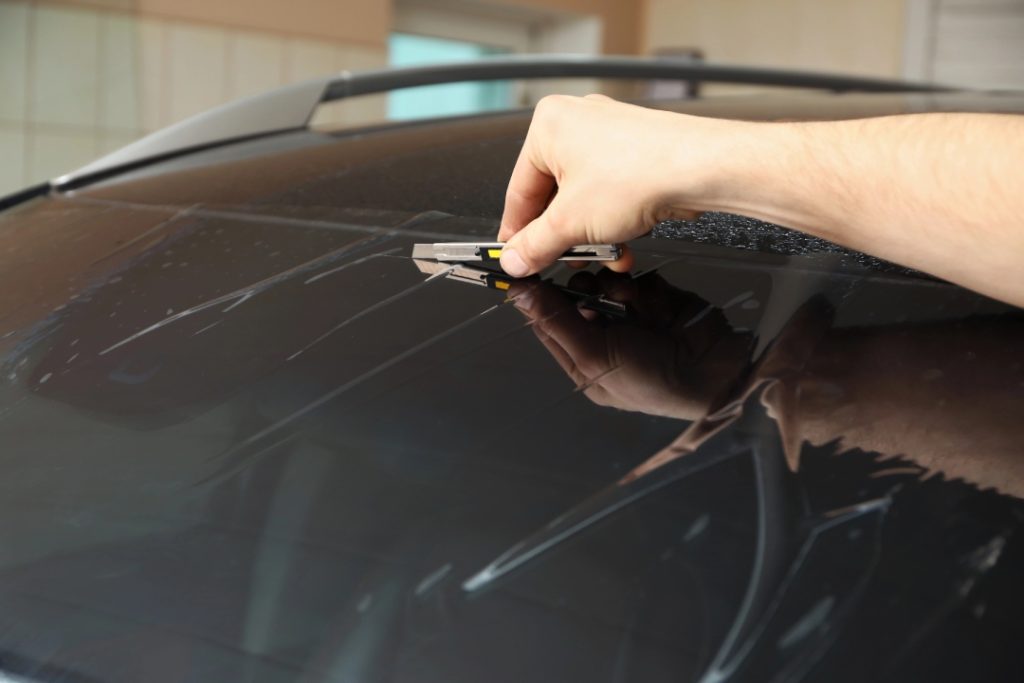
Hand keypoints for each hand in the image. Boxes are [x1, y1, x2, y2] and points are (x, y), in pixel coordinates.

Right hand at [497, 94, 728, 277]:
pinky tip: (625, 242)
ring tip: (604, 253)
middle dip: (564, 237)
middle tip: (565, 260)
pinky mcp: (636, 152)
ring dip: (592, 235)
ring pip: (585, 200)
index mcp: (548, 127)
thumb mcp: (570, 224)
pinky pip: (610, 194)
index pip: (519, 191)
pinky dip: (614, 221)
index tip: (517, 258)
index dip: (517, 233)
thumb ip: (535, 246)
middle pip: (554, 197)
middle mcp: (577, 123)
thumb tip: (516, 259)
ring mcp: (609, 136)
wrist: (699, 168)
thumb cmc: (640, 171)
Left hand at [509, 270, 750, 419]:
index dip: (538, 299)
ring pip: (603, 283)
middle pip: (574, 298)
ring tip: (630, 301)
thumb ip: (555, 320)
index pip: (548, 324)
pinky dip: (641, 285)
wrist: (713, 371)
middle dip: (582, 290)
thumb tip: (518, 295)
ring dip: (613, 287)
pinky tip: (652, 302)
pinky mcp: (654, 299)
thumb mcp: (595, 355)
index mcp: (584, 362)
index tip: (530, 273)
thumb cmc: (652, 381)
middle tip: (591, 291)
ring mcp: (630, 317)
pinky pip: (634, 278)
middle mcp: (603, 339)